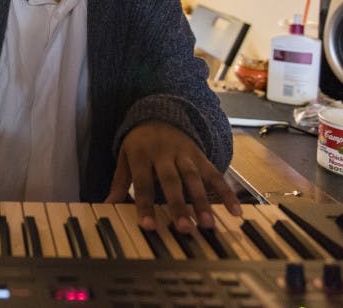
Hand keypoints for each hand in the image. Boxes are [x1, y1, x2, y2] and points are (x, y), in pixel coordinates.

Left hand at [105, 121, 241, 232]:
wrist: (159, 114)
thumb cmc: (139, 144)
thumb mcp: (125, 157)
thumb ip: (119, 182)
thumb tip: (107, 206)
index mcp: (141, 153)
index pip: (142, 182)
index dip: (145, 205)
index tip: (149, 227)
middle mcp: (164, 153)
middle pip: (171, 181)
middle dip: (178, 205)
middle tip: (184, 228)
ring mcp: (185, 153)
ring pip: (194, 178)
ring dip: (201, 201)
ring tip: (207, 224)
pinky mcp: (200, 155)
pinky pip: (214, 173)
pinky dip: (226, 191)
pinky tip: (235, 211)